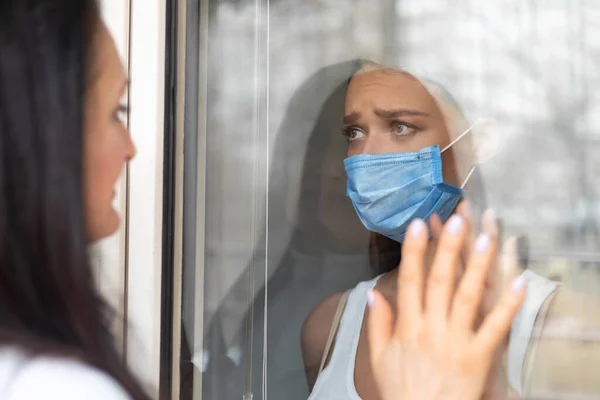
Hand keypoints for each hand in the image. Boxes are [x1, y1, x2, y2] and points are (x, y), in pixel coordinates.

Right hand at [367, 214, 526, 399]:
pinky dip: (508, 306)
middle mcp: (431, 328)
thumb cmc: (401, 389)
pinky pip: (495, 328)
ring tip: (487, 238)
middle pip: (440, 282)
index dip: (414, 252)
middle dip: (448, 249)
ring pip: (468, 297)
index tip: (418, 224)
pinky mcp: (479, 356)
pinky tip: (519, 282)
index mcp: (407, 326)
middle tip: (457, 220)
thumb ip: (377, 323)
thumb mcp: (379, 357)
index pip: (410, 281)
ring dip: (477, 266)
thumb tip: (373, 292)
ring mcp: (456, 341)